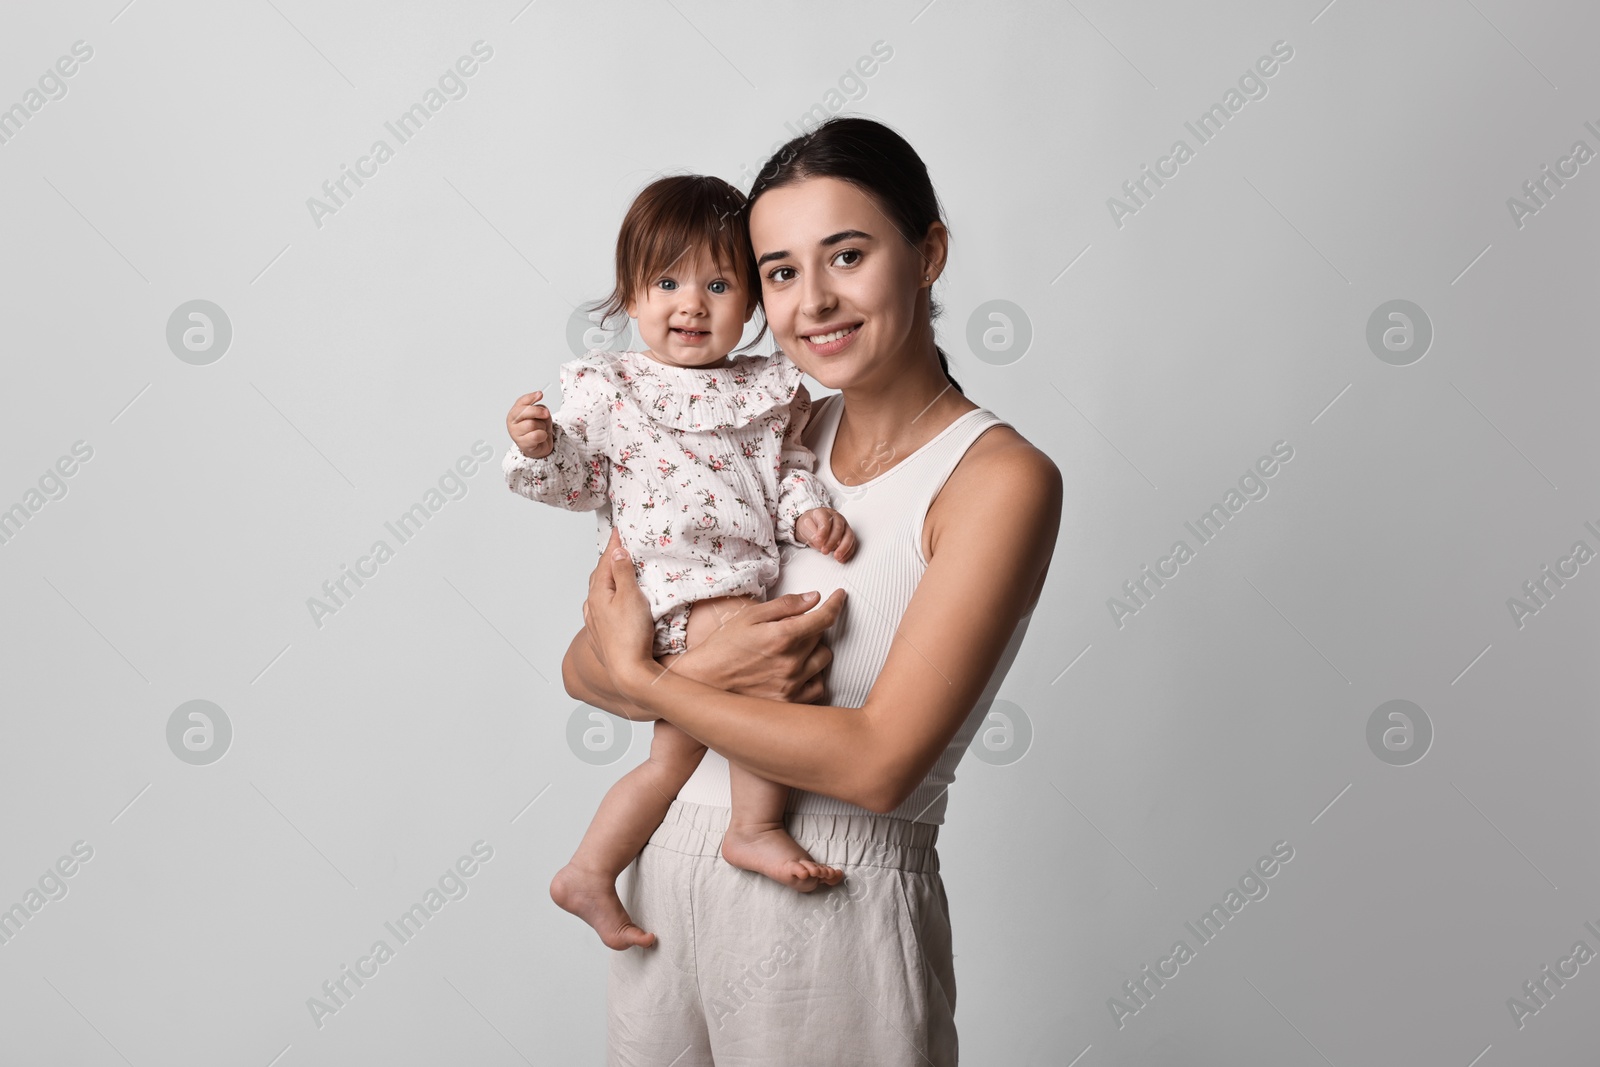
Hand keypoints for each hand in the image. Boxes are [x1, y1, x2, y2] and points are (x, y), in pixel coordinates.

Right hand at [507, 389, 553, 457]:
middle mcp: (512, 423)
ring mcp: (516, 434)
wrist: (539, 446)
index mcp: (514, 413)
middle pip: (524, 412)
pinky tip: (541, 437)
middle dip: (538, 411)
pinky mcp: (523, 444)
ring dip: (541, 426)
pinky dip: (543, 436)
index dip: (531, 397)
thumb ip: (540, 409)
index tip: (540, 394)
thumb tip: (543, 411)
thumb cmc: (537, 428)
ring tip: (541, 429)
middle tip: (546, 414)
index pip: (521, 402)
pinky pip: (536, 435)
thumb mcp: (540, 415)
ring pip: (532, 424)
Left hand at [582, 528, 660, 696]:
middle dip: (610, 560)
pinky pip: (603, 608)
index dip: (614, 544)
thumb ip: (623, 572)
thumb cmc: (630, 635)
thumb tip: (616, 552)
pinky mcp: (602, 635)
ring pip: (599, 593)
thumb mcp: (631, 596)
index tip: (619, 530)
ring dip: (608, 579)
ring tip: (618, 571)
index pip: (606, 560)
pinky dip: (609, 597)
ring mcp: (595, 622)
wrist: (628, 672)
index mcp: (598, 593)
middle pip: (600, 575)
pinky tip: (614, 602)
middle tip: (620, 546)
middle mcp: (592, 606)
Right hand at [678, 583, 845, 703]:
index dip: (835, 604)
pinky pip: (818, 687)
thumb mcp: (750, 617)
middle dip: (812, 629)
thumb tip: (813, 598)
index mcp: (783, 637)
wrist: (703, 682)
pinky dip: (812, 677)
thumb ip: (785, 606)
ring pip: (823, 661)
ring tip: (792, 651)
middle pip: (822, 638)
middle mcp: (791, 663)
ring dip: (814, 652)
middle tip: (792, 629)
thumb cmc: (722, 648)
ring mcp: (791, 685)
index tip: (839, 597)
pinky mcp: (789, 703)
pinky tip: (796, 671)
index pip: (824, 617)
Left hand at [794, 507, 856, 562]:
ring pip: (849, 536)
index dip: (823, 531)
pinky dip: (848, 552)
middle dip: (832, 541)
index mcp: (823, 512)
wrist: (811, 525)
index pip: (826, 520)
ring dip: (843, 548)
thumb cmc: (809, 524)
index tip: (818, 540)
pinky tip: (842, 558)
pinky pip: (852, 544)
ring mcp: (844, 526)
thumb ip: (811, 533)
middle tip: (824, 551)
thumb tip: (819, 542)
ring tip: (837, 556)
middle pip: (839, 528)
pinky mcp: (847, 535)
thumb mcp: (804, 527)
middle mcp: (836, 518)